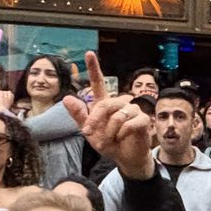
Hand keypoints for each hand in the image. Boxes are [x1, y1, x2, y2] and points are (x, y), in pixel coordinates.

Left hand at [72, 53, 153, 179]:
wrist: (124, 157)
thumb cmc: (108, 142)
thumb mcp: (89, 132)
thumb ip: (79, 116)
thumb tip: (67, 98)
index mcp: (104, 103)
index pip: (98, 82)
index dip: (94, 68)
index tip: (89, 53)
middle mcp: (119, 102)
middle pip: (105, 104)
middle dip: (95, 120)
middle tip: (88, 133)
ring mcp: (133, 109)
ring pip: (117, 116)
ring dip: (109, 131)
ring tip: (111, 140)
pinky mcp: (143, 119)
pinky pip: (128, 124)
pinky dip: (121, 134)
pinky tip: (121, 138)